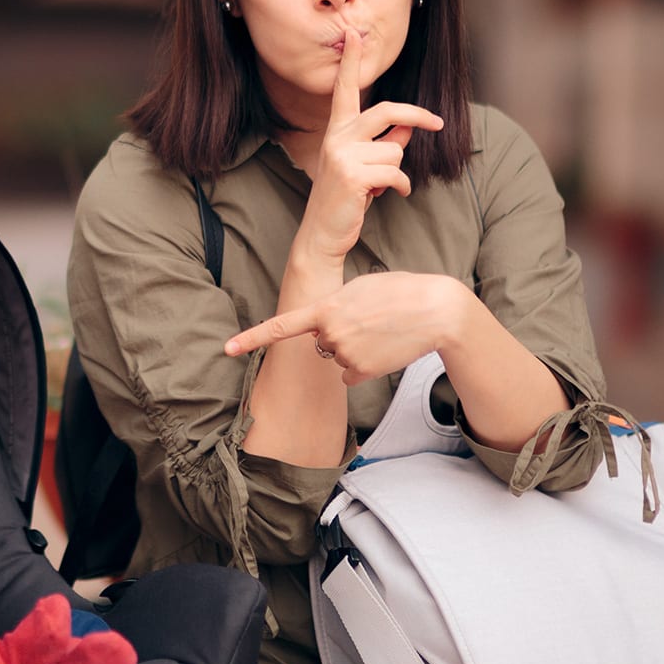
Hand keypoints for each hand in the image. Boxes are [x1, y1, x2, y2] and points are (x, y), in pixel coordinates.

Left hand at [224, 271, 471, 386]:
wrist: (435, 311)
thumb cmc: (400, 292)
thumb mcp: (359, 288)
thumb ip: (334, 306)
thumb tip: (324, 331)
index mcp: (325, 308)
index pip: (280, 326)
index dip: (252, 339)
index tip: (227, 349)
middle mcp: (330, 334)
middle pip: (321, 344)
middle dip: (338, 336)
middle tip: (368, 321)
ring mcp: (345, 355)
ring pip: (337, 360)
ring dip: (355, 350)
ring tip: (381, 332)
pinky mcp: (362, 373)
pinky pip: (351, 375)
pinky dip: (364, 367)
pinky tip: (384, 350)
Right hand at [296, 32, 441, 261]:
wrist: (323, 233)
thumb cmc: (345, 199)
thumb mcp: (365, 167)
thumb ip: (386, 143)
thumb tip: (409, 129)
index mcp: (337, 130)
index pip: (345, 89)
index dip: (351, 61)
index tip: (354, 33)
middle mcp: (337, 137)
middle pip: (387, 111)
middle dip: (417, 115)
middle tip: (438, 122)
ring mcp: (342, 155)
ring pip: (396, 151)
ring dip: (397, 173)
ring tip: (380, 188)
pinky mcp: (353, 175)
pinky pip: (396, 173)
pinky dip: (400, 188)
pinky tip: (386, 198)